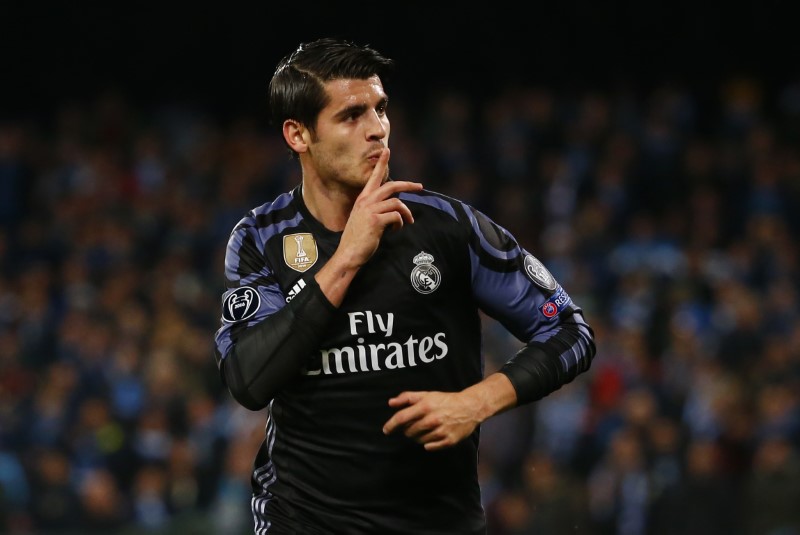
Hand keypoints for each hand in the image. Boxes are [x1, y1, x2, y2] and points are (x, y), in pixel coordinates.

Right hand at [338, 148, 422, 267]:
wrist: (349, 254)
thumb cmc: (358, 239)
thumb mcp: (364, 219)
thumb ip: (376, 209)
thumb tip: (394, 208)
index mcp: (362, 199)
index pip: (374, 177)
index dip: (381, 163)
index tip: (387, 150)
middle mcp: (365, 201)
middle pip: (391, 186)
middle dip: (408, 185)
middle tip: (419, 187)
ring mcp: (370, 210)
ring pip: (397, 203)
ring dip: (406, 213)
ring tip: (407, 222)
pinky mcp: (375, 220)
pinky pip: (396, 216)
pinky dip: (400, 223)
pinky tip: (396, 229)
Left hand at [382, 390, 480, 450]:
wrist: (470, 407)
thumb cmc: (446, 400)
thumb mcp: (427, 394)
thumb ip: (407, 397)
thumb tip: (391, 402)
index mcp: (425, 406)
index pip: (402, 418)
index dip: (391, 425)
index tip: (386, 430)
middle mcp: (432, 420)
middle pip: (408, 431)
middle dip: (407, 430)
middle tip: (414, 425)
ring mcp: (441, 431)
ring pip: (418, 440)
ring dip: (417, 436)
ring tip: (425, 429)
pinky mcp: (448, 441)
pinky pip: (429, 447)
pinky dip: (427, 443)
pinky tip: (432, 435)